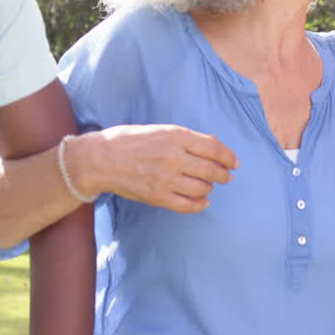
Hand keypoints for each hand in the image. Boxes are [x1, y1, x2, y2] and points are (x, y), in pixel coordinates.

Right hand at [65, 124, 237, 212]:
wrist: (100, 159)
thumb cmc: (129, 140)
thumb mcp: (160, 129)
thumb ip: (185, 138)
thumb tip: (213, 149)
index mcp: (175, 136)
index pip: (214, 148)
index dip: (229, 157)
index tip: (234, 163)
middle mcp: (174, 157)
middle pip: (212, 170)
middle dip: (223, 175)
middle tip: (225, 176)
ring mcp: (166, 179)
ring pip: (202, 188)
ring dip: (209, 188)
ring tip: (207, 186)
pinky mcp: (158, 196)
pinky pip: (187, 205)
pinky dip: (199, 205)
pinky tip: (202, 202)